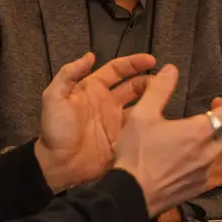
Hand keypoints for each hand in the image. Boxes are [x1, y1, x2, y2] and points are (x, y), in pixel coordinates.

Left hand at [34, 52, 155, 191]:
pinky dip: (150, 124)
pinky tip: (162, 122)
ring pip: (141, 107)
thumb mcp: (54, 97)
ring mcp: (117, 122)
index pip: (117, 70)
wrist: (58, 165)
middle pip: (134, 86)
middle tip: (164, 82)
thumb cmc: (54, 129)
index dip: (134, 63)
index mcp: (93, 88)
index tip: (151, 61)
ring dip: (153, 101)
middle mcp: (108, 102)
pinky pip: (140, 129)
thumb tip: (89, 56)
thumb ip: (69, 74)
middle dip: (148, 81)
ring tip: (166, 100)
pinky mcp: (123, 140)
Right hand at [111, 66, 221, 216]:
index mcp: (199, 133)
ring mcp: (207, 172)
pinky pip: (217, 165)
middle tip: (218, 105)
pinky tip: (197, 149)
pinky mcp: (200, 186)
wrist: (131, 196)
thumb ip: (159, 89)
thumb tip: (172, 69)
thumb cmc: (136, 155)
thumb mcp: (141, 116)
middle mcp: (210, 153)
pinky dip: (215, 151)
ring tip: (207, 125)